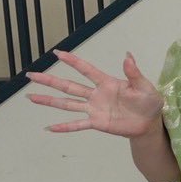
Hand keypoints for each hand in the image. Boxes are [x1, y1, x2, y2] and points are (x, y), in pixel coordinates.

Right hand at [27, 49, 163, 136]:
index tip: (57, 53)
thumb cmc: (149, 102)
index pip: (86, 70)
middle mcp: (96, 95)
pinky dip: (64, 127)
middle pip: (68, 86)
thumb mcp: (144, 87)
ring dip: (49, 101)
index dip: (72, 62)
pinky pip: (77, 125)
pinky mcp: (97, 123)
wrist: (150, 123)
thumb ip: (134, 73)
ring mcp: (94, 109)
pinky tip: (49, 128)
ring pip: (67, 103)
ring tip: (31, 97)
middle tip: (31, 75)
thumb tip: (128, 55)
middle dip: (50, 81)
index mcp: (107, 83)